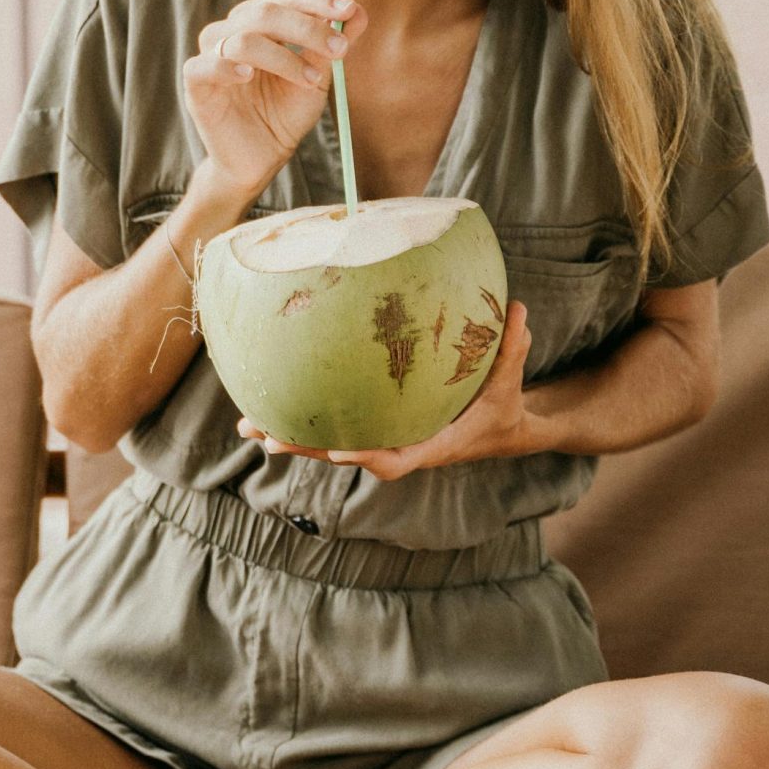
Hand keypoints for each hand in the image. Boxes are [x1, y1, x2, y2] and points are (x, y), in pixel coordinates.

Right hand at [184, 0, 367, 197]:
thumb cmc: (284, 114)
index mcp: (262, 22)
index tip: (348, 9)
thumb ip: (331, 48)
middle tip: (338, 48)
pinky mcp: (196, 83)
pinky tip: (248, 76)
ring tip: (310, 81)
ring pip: (243, 39)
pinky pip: (204, 65)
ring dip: (283, 57)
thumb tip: (358, 12)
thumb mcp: (316, 79)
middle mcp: (234, 30)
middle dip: (307, 27)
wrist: (261, 158)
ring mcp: (212, 54)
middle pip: (265, 11)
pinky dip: (227, 67)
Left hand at [239, 302, 534, 481]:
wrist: (499, 432)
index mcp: (430, 446)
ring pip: (330, 446)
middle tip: (266, 436)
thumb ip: (513, 348)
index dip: (367, 457)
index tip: (338, 452)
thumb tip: (519, 309)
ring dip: (290, 438)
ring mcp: (384, 442)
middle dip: (306, 449)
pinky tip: (270, 409)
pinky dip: (302, 423)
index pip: (394, 460)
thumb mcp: (511, 381)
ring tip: (249, 425)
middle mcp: (400, 449)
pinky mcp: (374, 431)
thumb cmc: (502, 407)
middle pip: (346, 456)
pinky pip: (333, 430)